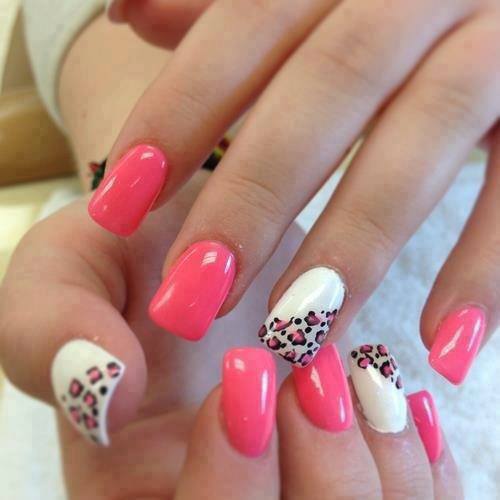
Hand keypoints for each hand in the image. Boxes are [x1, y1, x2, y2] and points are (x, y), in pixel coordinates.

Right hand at [0, 185, 461, 495]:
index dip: (223, 483)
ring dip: (378, 469)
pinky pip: (406, 497)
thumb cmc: (126, 251)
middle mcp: (209, 490)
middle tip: (313, 377)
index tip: (244, 377)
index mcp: (123, 481)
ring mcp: (281, 476)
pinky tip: (394, 402)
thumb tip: (101, 388)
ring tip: (358, 379)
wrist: (195, 232)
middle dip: (321, 481)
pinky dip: (416, 465)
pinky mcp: (332, 451)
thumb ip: (47, 329)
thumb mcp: (63, 267)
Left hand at [97, 0, 499, 382]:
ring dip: (354, 247)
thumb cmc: (386, 9)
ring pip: (421, 141)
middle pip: (325, 91)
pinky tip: (440, 347)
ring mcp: (495, 42)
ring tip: (296, 337)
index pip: (243, 31)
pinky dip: (486, 269)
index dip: (176, 117)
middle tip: (191, 301)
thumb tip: (128, 13)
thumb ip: (219, 6)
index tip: (118, 208)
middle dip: (253, 202)